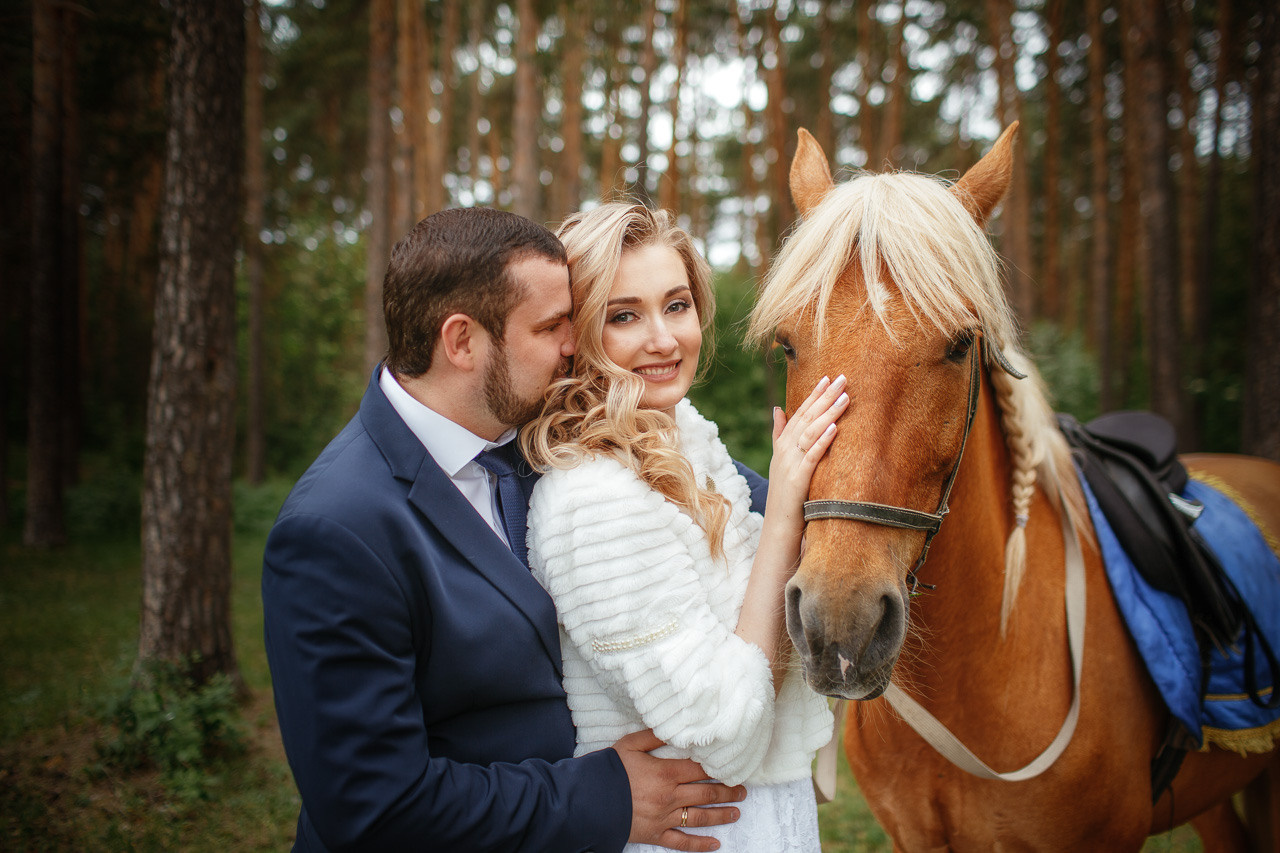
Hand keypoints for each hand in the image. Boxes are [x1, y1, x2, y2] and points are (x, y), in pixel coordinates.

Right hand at [614, 729, 744, 851]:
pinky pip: (682, 842)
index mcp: (666, 772)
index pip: (701, 769)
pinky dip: (700, 844)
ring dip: (721, 815)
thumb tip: (674, 727)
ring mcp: (664, 817)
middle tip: (743, 790)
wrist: (588, 799)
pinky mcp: (656, 834)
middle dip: (728, 791)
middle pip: (707, 793)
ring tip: (737, 812)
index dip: (719, 768)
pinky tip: (715, 844)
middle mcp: (670, 796)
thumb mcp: (629, 745)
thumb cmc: (609, 769)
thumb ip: (654, 736)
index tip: (733, 766)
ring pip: (700, 817)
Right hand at [766, 374, 848, 536]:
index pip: (800, 413)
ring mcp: (791, 463)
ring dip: (828, 413)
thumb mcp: (781, 460)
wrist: (778, 524)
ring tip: (845, 397)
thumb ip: (779, 433)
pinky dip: (822, 440)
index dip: (814, 395)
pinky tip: (834, 427)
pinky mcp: (798, 478)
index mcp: (783, 444)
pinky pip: (812, 455)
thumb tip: (778, 409)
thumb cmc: (785, 494)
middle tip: (843, 378)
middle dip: (825, 397)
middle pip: (807, 417)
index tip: (828, 378)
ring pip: (811, 432)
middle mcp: (785, 450)